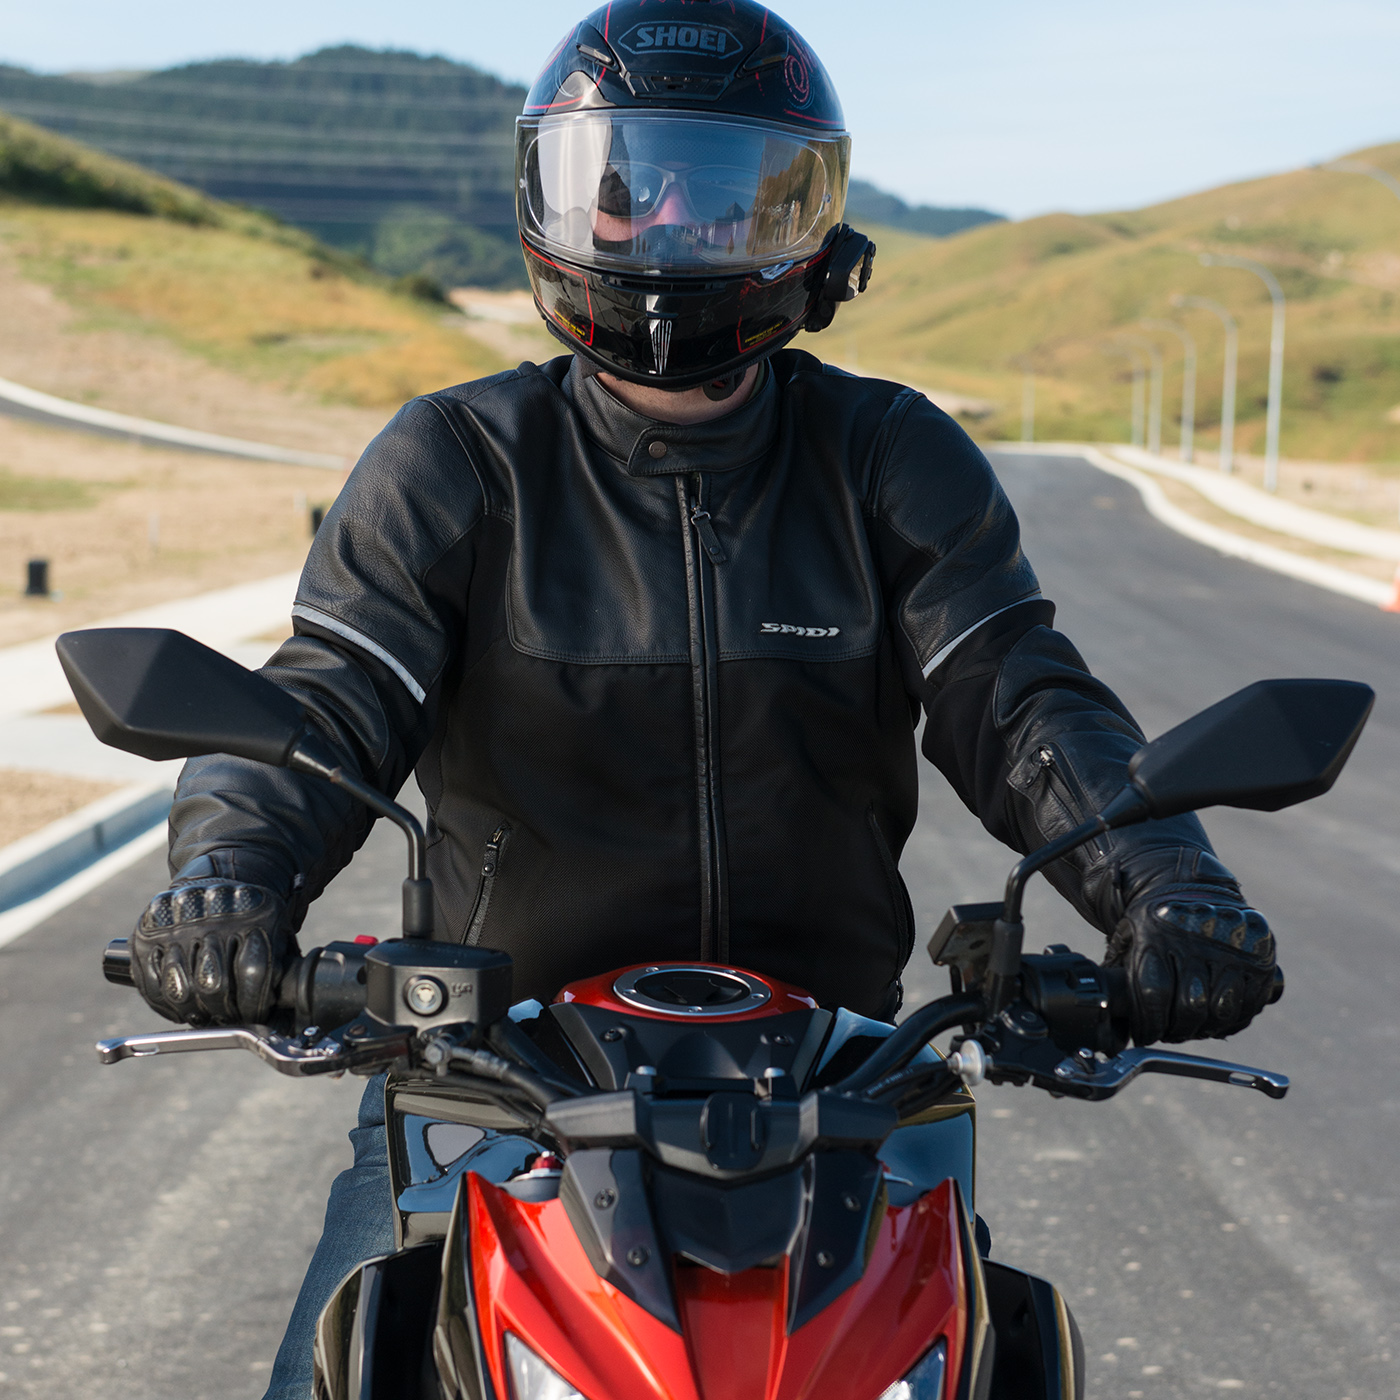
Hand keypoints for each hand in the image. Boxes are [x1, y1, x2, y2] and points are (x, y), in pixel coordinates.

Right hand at [131, 879, 293, 1025]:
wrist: (216, 886)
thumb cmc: (251, 920)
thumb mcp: (278, 932)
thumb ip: (285, 967)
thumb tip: (283, 1015)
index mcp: (253, 911)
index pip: (252, 969)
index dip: (253, 1003)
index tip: (255, 1017)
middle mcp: (211, 913)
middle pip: (212, 982)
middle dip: (222, 1012)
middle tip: (227, 1020)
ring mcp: (175, 922)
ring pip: (179, 988)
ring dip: (193, 1013)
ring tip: (205, 1016)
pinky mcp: (146, 932)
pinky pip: (150, 982)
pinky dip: (164, 1006)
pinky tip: (180, 1010)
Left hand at [1107, 893, 1276, 1045]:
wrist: (1197, 885)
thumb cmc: (1157, 918)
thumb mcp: (1129, 930)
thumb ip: (1119, 965)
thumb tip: (1107, 1003)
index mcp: (1159, 935)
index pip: (1153, 993)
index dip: (1149, 1022)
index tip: (1144, 1034)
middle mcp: (1198, 942)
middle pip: (1191, 1006)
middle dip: (1177, 1030)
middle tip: (1169, 1034)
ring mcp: (1233, 949)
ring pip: (1222, 1009)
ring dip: (1205, 1029)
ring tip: (1192, 1028)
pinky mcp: (1260, 958)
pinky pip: (1250, 1003)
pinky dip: (1233, 1020)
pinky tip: (1217, 1019)